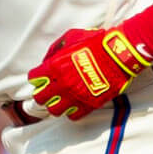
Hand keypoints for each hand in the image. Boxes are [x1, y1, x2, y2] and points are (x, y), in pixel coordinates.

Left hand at [27, 27, 150, 119]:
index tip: (40, 78)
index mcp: (55, 66)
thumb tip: (46, 60)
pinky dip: (71, 112)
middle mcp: (62, 83)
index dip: (36, 77)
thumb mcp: (71, 37)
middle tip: (47, 91)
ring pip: (54, 111)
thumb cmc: (95, 42)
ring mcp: (74, 96)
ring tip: (59, 101)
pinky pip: (73, 116)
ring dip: (55, 105)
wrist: (118, 54)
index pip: (34, 78)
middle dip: (42, 94)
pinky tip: (73, 105)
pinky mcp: (88, 104)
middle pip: (40, 98)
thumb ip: (55, 48)